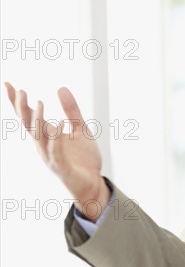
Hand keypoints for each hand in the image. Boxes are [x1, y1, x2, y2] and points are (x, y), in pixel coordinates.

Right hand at [5, 82, 109, 220]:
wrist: (93, 183)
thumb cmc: (84, 158)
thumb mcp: (79, 129)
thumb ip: (71, 110)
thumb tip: (61, 87)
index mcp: (46, 135)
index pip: (28, 116)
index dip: (17, 102)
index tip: (8, 84)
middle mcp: (44, 145)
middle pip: (29, 124)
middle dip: (23, 108)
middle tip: (20, 90)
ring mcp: (50, 156)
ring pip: (39, 137)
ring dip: (38, 120)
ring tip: (40, 103)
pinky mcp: (61, 166)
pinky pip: (57, 151)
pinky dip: (57, 139)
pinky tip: (59, 125)